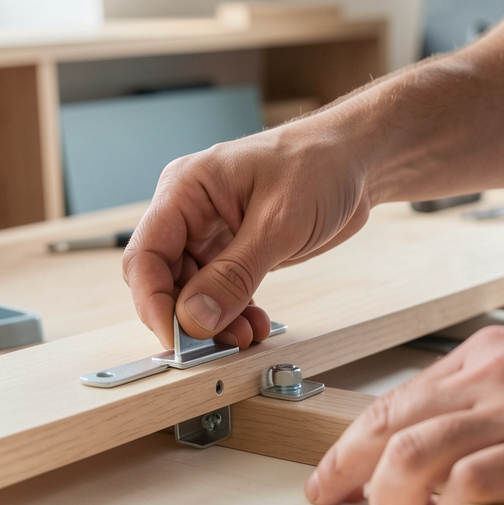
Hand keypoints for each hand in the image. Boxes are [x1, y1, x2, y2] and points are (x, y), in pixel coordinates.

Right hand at [122, 119, 372, 349]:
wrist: (357, 159)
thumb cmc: (320, 164)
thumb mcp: (279, 223)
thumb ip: (234, 274)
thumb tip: (195, 318)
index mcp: (185, 190)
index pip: (146, 255)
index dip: (153, 302)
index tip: (176, 338)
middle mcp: (191, 212)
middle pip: (165, 279)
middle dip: (188, 317)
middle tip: (217, 345)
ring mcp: (212, 233)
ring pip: (193, 292)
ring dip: (214, 321)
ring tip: (245, 337)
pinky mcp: (235, 251)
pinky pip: (221, 292)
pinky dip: (234, 314)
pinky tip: (255, 325)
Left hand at [306, 324, 503, 504]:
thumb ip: (489, 393)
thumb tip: (442, 432)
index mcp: (485, 358)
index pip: (395, 401)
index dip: (351, 441)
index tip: (331, 470)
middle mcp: (491, 379)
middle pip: (389, 422)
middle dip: (345, 465)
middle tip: (328, 496)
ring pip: (415, 451)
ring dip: (389, 496)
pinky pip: (472, 480)